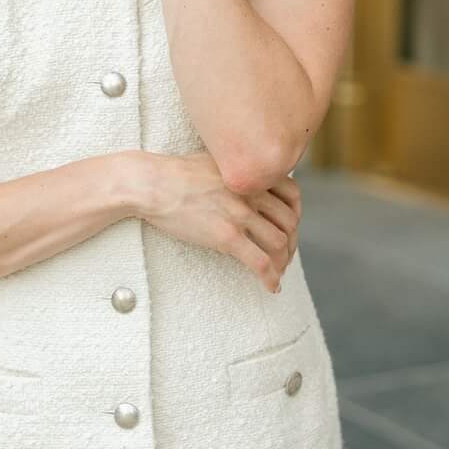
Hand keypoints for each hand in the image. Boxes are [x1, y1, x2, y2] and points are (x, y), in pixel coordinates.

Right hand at [135, 150, 300, 292]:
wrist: (152, 183)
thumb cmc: (177, 173)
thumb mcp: (218, 161)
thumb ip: (239, 172)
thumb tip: (246, 182)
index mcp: (253, 174)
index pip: (294, 196)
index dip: (296, 216)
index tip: (289, 230)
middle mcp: (253, 193)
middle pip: (289, 222)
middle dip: (291, 243)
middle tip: (284, 256)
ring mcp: (241, 214)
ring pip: (279, 244)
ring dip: (283, 262)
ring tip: (277, 273)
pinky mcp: (227, 236)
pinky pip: (260, 262)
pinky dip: (270, 277)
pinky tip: (271, 287)